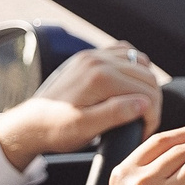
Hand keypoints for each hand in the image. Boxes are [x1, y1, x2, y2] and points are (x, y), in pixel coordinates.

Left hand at [0, 41, 162, 172]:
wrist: (31, 122)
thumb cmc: (56, 130)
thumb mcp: (85, 129)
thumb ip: (115, 114)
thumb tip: (143, 103)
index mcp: (100, 77)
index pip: (147, 90)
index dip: (152, 114)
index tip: (145, 131)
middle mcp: (98, 60)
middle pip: (146, 75)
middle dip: (152, 100)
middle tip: (144, 122)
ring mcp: (93, 55)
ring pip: (138, 61)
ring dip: (145, 83)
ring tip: (139, 106)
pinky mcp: (89, 57)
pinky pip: (123, 52)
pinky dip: (133, 67)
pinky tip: (130, 85)